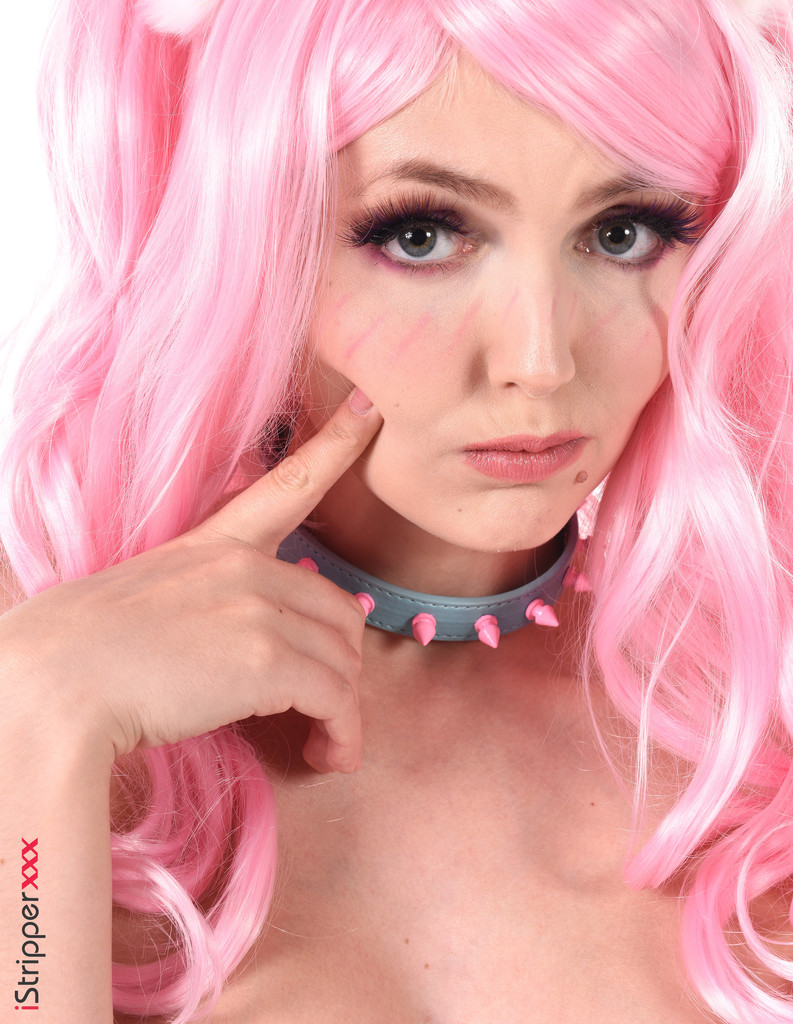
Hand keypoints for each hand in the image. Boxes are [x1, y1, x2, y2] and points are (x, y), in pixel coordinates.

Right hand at [0, 391, 381, 772]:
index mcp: (214, 544)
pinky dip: (341, 733)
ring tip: (325, 745)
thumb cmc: (82, 656)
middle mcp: (245, 567)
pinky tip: (326, 754)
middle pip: (338, 610)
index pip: (287, 484)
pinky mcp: (264, 661)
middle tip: (327, 713)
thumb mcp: (148, 601)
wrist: (51, 685)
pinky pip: (334, 698)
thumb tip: (244, 644)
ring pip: (343, 660)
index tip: (371, 408)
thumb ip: (205, 604)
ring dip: (343, 711)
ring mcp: (257, 609)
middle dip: (342, 665)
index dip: (338, 443)